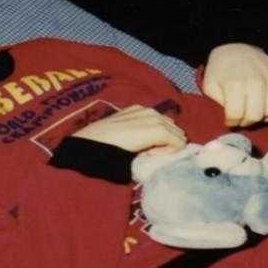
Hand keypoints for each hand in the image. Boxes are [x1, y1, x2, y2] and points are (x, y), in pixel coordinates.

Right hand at [70, 105, 186, 153]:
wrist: (90, 145)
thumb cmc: (99, 145)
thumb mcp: (119, 136)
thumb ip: (135, 136)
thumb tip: (149, 149)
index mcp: (140, 110)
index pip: (164, 124)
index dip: (161, 141)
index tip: (146, 152)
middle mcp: (150, 111)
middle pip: (174, 129)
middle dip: (167, 143)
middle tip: (149, 155)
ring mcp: (154, 118)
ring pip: (178, 135)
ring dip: (167, 148)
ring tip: (148, 155)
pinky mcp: (158, 129)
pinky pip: (177, 142)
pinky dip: (168, 152)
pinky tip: (150, 156)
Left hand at [202, 43, 267, 126]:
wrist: (236, 52)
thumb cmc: (221, 74)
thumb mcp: (211, 87)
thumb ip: (217, 104)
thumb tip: (231, 119)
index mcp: (235, 83)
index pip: (236, 116)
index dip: (231, 122)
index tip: (229, 119)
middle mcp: (256, 80)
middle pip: (255, 116)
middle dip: (246, 121)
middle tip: (241, 116)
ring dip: (262, 117)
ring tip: (253, 111)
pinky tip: (267, 107)